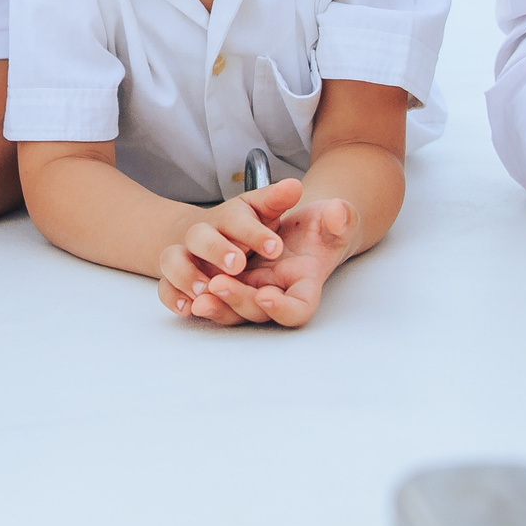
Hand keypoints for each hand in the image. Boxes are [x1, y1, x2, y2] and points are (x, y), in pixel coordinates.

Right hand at [157, 179, 296, 326]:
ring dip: (187, 275)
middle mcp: (200, 235)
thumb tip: (294, 186)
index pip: (237, 220)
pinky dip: (172, 297)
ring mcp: (183, 257)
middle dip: (216, 250)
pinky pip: (164, 288)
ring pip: (173, 260)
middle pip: (199, 236)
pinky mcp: (172, 279)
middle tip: (237, 266)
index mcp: (226, 219)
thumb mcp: (259, 211)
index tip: (276, 248)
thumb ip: (276, 201)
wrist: (201, 236)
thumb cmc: (239, 226)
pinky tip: (186, 308)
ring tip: (205, 289)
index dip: (254, 234)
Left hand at [201, 194, 362, 328]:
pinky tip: (184, 297)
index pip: (298, 310)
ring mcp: (254, 291)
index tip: (266, 295)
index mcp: (306, 284)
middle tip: (217, 285)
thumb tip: (337, 213)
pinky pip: (214, 301)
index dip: (282, 309)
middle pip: (257, 313)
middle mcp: (278, 294)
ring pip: (232, 311)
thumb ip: (341, 219)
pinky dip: (198, 301)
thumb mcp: (337, 218)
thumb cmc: (325, 226)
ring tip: (197, 295)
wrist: (307, 227)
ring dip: (216, 306)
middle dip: (237, 302)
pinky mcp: (235, 284)